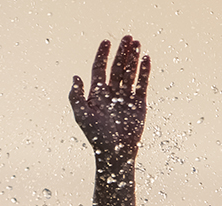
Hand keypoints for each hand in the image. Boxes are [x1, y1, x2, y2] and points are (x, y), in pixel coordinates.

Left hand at [70, 35, 149, 166]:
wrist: (116, 152)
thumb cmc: (97, 136)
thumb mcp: (82, 116)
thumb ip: (76, 96)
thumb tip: (75, 77)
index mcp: (97, 95)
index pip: (99, 70)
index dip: (102, 55)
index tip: (106, 42)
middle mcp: (111, 94)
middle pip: (116, 68)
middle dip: (121, 53)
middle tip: (127, 37)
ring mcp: (125, 98)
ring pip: (129, 73)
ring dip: (133, 58)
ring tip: (137, 43)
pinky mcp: (139, 104)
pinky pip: (142, 84)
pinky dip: (144, 71)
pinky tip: (146, 58)